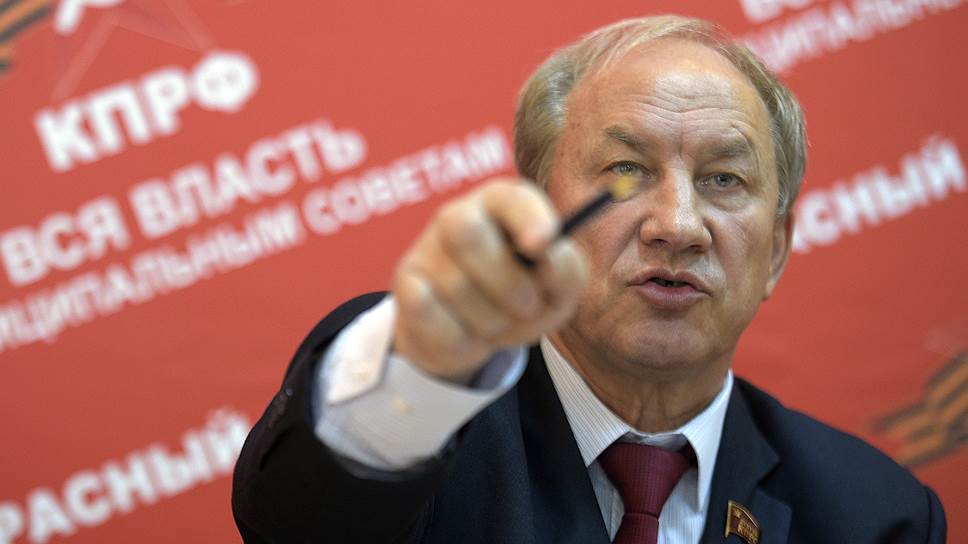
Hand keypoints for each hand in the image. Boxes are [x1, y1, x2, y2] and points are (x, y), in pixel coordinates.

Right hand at [391, 178, 587, 383]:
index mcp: (503, 204)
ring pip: (456, 287)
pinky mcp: (406, 285)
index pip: (512, 199)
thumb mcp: (557, 289)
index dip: (529, 218)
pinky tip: (466, 334)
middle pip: (467, 233)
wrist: (469, 336)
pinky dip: (460, 336)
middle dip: (507, 282)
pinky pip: (430, 313)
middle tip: (528, 306)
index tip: (543, 244)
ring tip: (497, 323)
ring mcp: (426, 249)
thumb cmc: (519, 298)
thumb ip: (566, 272)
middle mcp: (458, 216)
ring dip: (491, 320)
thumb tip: (548, 262)